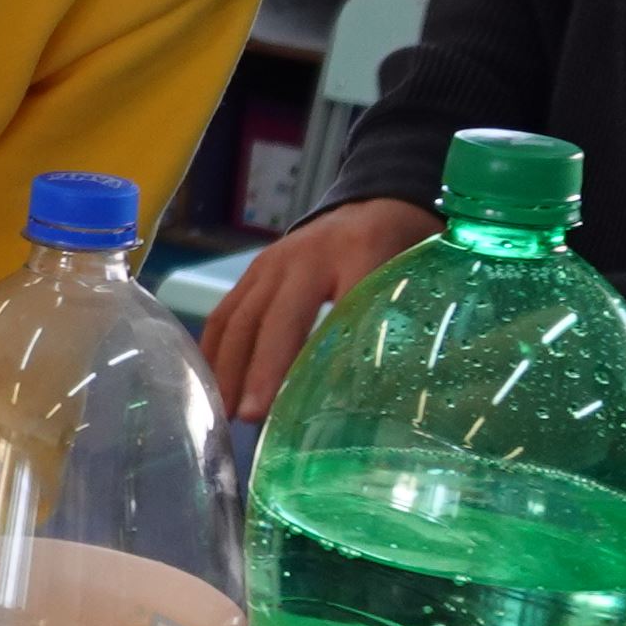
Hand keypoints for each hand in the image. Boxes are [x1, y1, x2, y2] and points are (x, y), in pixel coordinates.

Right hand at [204, 198, 439, 422]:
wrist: (374, 207)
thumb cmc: (400, 254)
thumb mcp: (413, 283)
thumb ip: (393, 326)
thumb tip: (373, 400)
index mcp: (360, 255)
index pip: (336, 311)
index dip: (317, 357)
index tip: (304, 405)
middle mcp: (307, 256)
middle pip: (276, 317)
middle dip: (260, 370)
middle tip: (248, 417)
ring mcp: (273, 262)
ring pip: (242, 317)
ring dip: (229, 368)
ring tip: (224, 415)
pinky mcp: (253, 271)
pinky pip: (225, 313)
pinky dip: (215, 351)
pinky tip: (213, 387)